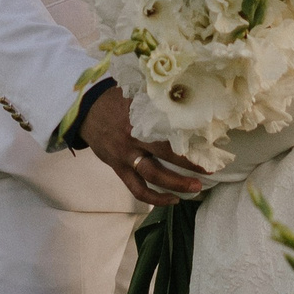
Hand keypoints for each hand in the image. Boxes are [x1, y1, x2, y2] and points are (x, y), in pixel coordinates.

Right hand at [80, 87, 206, 206]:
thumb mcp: (135, 95)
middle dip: (189, 165)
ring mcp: (126, 156)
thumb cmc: (114, 101)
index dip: (190, 138)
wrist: (85, 112)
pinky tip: (171, 200)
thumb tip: (183, 93)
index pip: (170, 130)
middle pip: (166, 155)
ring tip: (194, 188)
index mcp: (141, 119)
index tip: (209, 144)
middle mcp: (134, 139)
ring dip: (176, 184)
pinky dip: (154, 198)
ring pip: (153, 176)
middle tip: (209, 171)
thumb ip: (156, 99)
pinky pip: (137, 189)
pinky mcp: (119, 169)